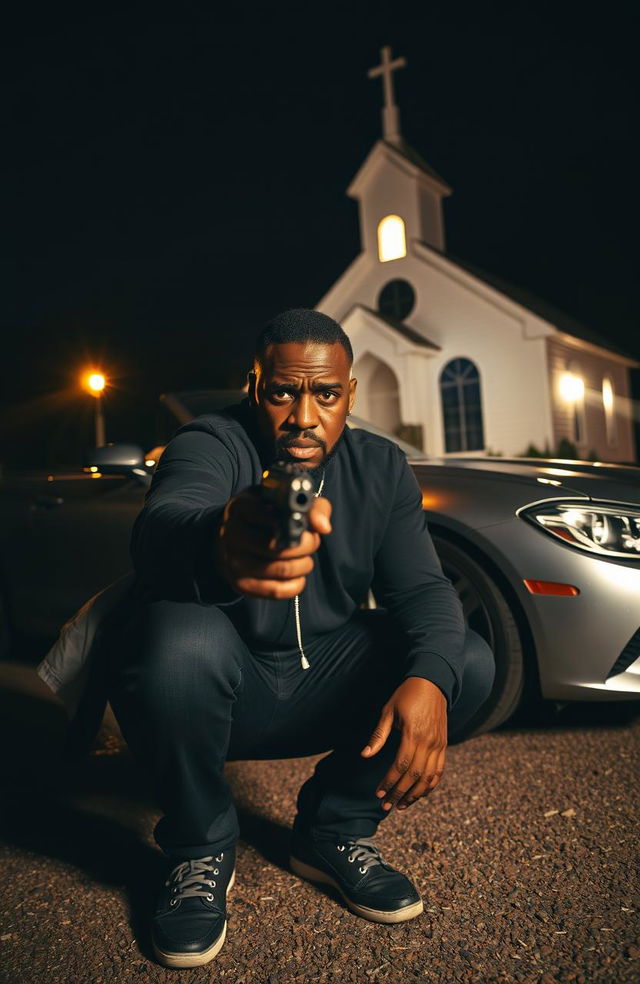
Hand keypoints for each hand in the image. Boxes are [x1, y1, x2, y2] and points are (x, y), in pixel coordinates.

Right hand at [215, 489, 331, 598]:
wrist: (234, 536)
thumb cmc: (268, 514)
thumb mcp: (286, 501)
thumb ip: (311, 506)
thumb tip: (324, 527)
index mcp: (241, 507)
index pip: (273, 518)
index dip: (298, 524)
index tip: (306, 526)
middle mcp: (231, 534)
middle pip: (280, 547)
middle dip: (306, 546)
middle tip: (312, 541)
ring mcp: (234, 561)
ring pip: (283, 570)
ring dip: (304, 564)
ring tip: (305, 557)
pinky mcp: (240, 584)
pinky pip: (277, 591)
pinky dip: (296, 583)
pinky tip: (298, 574)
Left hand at [361, 677, 446, 811]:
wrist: (433, 683)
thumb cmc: (406, 695)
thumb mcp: (388, 711)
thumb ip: (378, 736)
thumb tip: (365, 755)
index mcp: (413, 733)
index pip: (400, 765)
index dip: (389, 782)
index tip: (378, 793)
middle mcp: (428, 742)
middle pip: (414, 776)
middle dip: (399, 793)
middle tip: (385, 806)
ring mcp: (438, 745)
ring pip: (428, 778)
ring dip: (415, 795)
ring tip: (401, 806)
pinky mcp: (443, 745)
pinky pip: (439, 771)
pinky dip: (430, 786)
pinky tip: (419, 794)